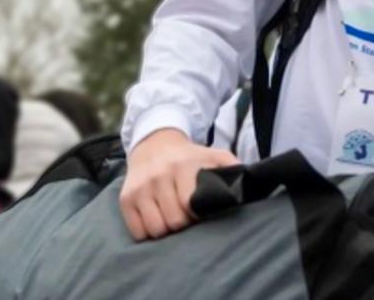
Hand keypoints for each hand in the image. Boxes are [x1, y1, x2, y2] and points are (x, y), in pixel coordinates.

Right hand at [119, 128, 238, 240]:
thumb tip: (248, 183)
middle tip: (186, 216)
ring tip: (171, 217)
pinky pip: (137, 231)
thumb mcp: (214, 155)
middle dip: (183, 224)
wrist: (154, 143)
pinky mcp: (125, 198)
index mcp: (183, 167)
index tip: (200, 212)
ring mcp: (140, 188)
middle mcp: (159, 176)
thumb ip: (232, 167)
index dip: (197, 215)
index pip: (189, 206)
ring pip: (155, 229)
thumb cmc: (190, 156)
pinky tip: (156, 218)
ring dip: (166, 229)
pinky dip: (147, 231)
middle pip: (173, 222)